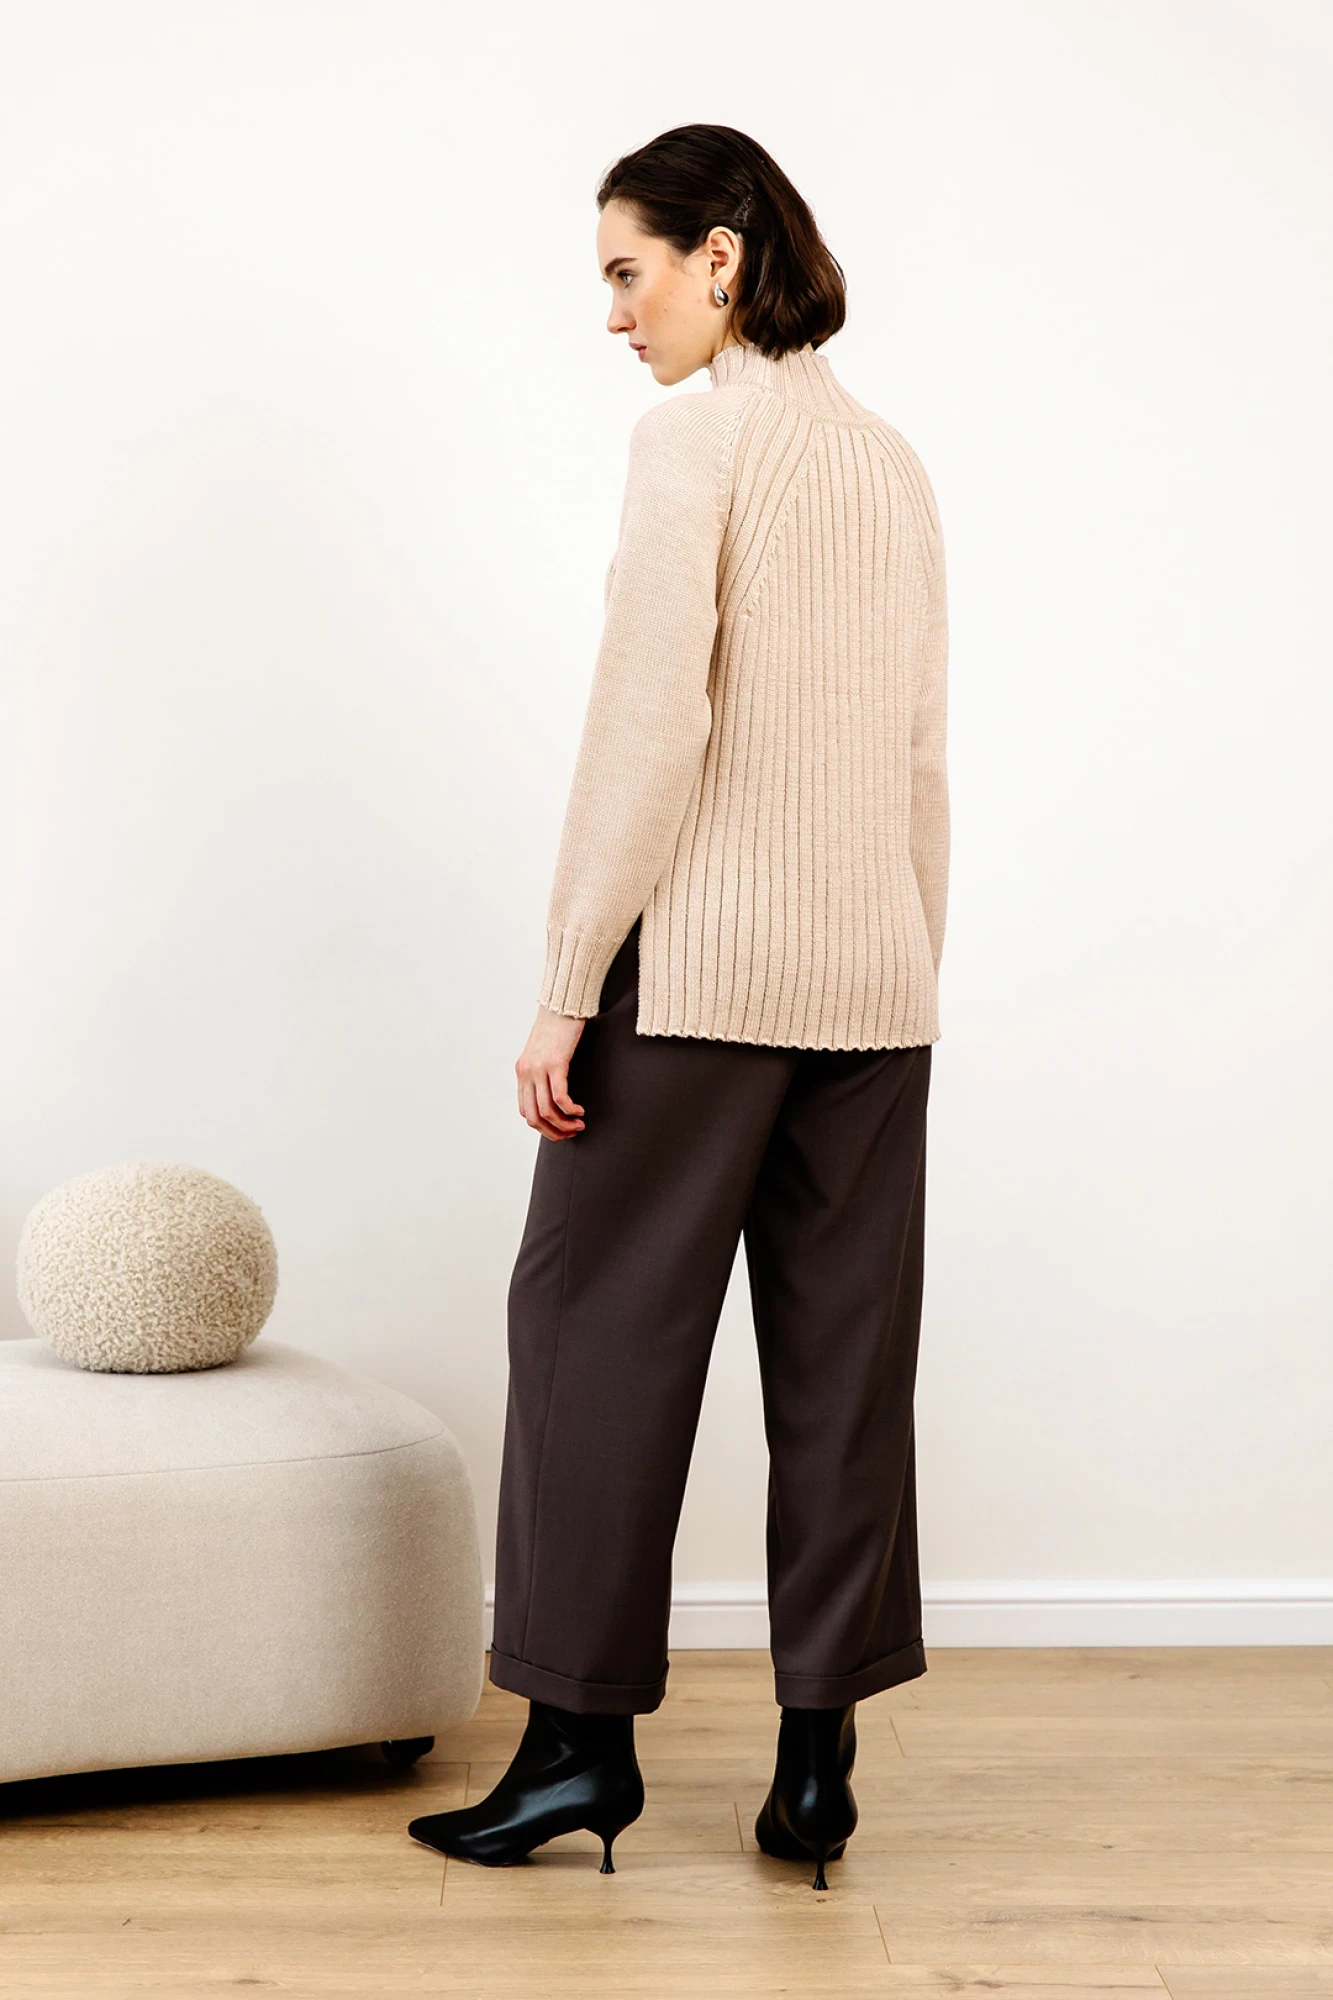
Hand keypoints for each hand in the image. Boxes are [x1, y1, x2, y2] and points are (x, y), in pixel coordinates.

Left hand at [516, 1005, 587, 1139]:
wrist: (561, 1004)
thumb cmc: (556, 1027)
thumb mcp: (542, 1052)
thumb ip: (541, 1071)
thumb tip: (551, 1091)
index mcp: (522, 1072)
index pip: (525, 1111)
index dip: (543, 1127)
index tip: (560, 1128)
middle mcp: (526, 1073)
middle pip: (533, 1117)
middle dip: (553, 1132)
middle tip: (571, 1133)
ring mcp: (538, 1069)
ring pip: (547, 1111)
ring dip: (564, 1124)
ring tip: (579, 1125)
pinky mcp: (555, 1063)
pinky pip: (560, 1098)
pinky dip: (571, 1110)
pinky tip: (581, 1111)